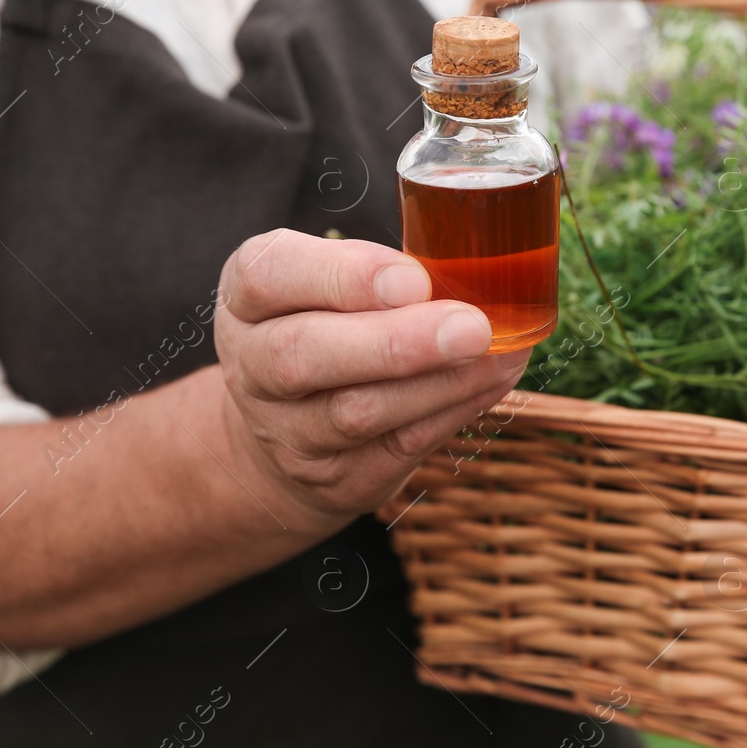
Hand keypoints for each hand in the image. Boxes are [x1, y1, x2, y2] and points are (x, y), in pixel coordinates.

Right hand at [213, 230, 527, 529]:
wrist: (285, 430)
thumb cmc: (324, 326)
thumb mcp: (322, 281)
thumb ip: (374, 270)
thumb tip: (470, 268)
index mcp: (247, 300)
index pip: (268, 276)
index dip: (343, 276)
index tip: (414, 278)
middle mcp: (253, 368)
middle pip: (304, 355)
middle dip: (395, 342)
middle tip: (471, 328)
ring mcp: (288, 432)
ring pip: (357, 413)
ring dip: (439, 383)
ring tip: (499, 354)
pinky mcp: (336, 478)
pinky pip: (399, 447)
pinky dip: (453, 410)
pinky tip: (493, 380)